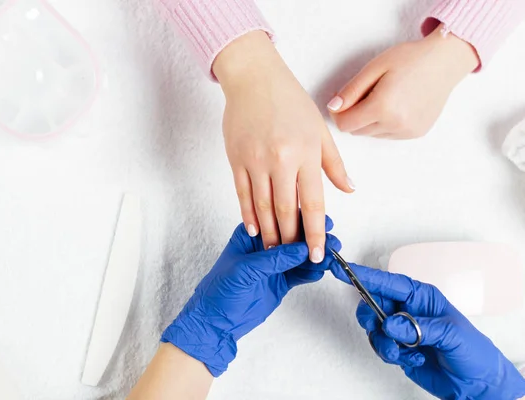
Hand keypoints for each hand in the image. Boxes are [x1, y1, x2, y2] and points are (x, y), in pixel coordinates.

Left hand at [161, 217, 340, 376]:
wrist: (216, 323)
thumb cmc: (219, 292)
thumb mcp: (245, 271)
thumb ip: (273, 259)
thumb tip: (301, 248)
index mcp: (250, 233)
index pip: (278, 220)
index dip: (301, 221)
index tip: (321, 223)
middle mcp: (264, 245)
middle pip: (294, 237)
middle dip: (314, 239)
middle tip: (331, 242)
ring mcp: (273, 264)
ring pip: (300, 255)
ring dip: (316, 255)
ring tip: (331, 257)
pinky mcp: (280, 280)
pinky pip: (300, 273)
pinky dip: (311, 272)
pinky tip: (320, 271)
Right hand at [213, 31, 353, 261]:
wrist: (254, 78)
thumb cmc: (289, 101)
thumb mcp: (319, 129)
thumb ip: (333, 163)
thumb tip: (348, 189)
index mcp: (305, 154)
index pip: (314, 203)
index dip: (316, 232)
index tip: (316, 253)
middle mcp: (280, 160)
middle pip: (286, 210)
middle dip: (290, 239)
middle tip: (293, 257)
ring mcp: (255, 161)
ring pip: (263, 207)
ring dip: (269, 232)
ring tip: (273, 251)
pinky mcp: (236, 159)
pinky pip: (242, 194)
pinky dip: (247, 214)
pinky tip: (253, 229)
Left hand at [328, 25, 478, 138]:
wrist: (445, 61)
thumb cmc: (409, 59)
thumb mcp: (374, 68)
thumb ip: (351, 91)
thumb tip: (332, 108)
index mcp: (383, 107)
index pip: (345, 125)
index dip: (339, 113)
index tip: (343, 100)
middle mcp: (396, 124)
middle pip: (356, 131)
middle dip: (355, 115)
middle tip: (367, 93)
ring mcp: (407, 131)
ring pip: (371, 134)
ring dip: (370, 120)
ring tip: (385, 96)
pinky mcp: (416, 133)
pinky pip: (388, 134)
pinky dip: (385, 123)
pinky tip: (397, 104)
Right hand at [329, 263, 524, 399]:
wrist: (476, 386)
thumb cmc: (474, 353)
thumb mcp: (452, 335)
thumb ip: (419, 327)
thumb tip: (391, 324)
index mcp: (422, 297)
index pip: (388, 283)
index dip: (365, 276)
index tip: (344, 270)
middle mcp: (408, 310)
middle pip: (373, 303)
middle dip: (372, 317)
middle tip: (380, 327)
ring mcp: (401, 330)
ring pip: (373, 328)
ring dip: (384, 342)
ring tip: (404, 351)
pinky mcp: (397, 349)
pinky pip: (379, 347)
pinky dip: (391, 355)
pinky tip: (412, 358)